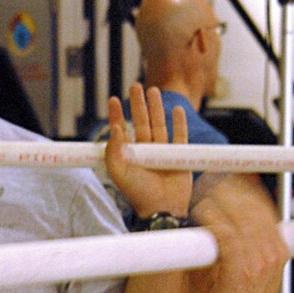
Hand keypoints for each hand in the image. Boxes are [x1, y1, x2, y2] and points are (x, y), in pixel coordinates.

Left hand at [104, 84, 191, 221]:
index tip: (113, 99)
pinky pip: (180, 135)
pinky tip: (176, 109)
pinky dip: (180, 122)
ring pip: (159, 124)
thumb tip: (116, 128)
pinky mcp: (178, 155)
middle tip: (135, 85)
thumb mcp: (118, 172)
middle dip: (138, 104)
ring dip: (157, 107)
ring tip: (154, 90)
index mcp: (129, 154)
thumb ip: (113, 150)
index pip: (121, 129)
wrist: (162, 207)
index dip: (117, 115)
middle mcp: (145, 150)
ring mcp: (162, 152)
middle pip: (141, 121)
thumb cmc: (138, 193)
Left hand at [189, 176, 287, 292]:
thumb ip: (229, 247)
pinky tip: (199, 212)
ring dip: (216, 199)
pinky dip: (210, 217)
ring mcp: (259, 257)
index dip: (242, 189)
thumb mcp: (239, 272)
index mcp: (276, 249)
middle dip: (227, 188)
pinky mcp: (241, 266)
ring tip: (199, 194)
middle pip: (252, 202)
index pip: (263, 205)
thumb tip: (209, 224)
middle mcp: (273, 249)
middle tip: (205, 182)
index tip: (222, 181)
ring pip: (238, 212)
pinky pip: (224, 231)